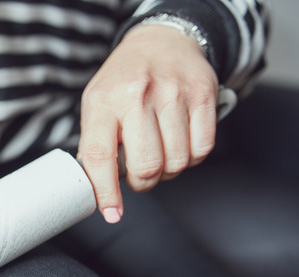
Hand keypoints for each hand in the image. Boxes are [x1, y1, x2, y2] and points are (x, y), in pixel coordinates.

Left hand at [78, 25, 218, 222]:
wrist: (161, 41)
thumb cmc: (123, 80)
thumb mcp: (96, 103)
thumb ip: (94, 143)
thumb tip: (96, 188)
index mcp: (104, 101)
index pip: (99, 156)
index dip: (105, 192)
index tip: (111, 214)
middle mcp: (138, 95)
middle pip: (146, 166)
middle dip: (142, 182)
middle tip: (138, 174)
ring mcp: (174, 94)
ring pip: (177, 162)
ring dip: (168, 170)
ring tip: (158, 152)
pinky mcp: (204, 95)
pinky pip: (202, 150)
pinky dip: (191, 158)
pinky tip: (179, 143)